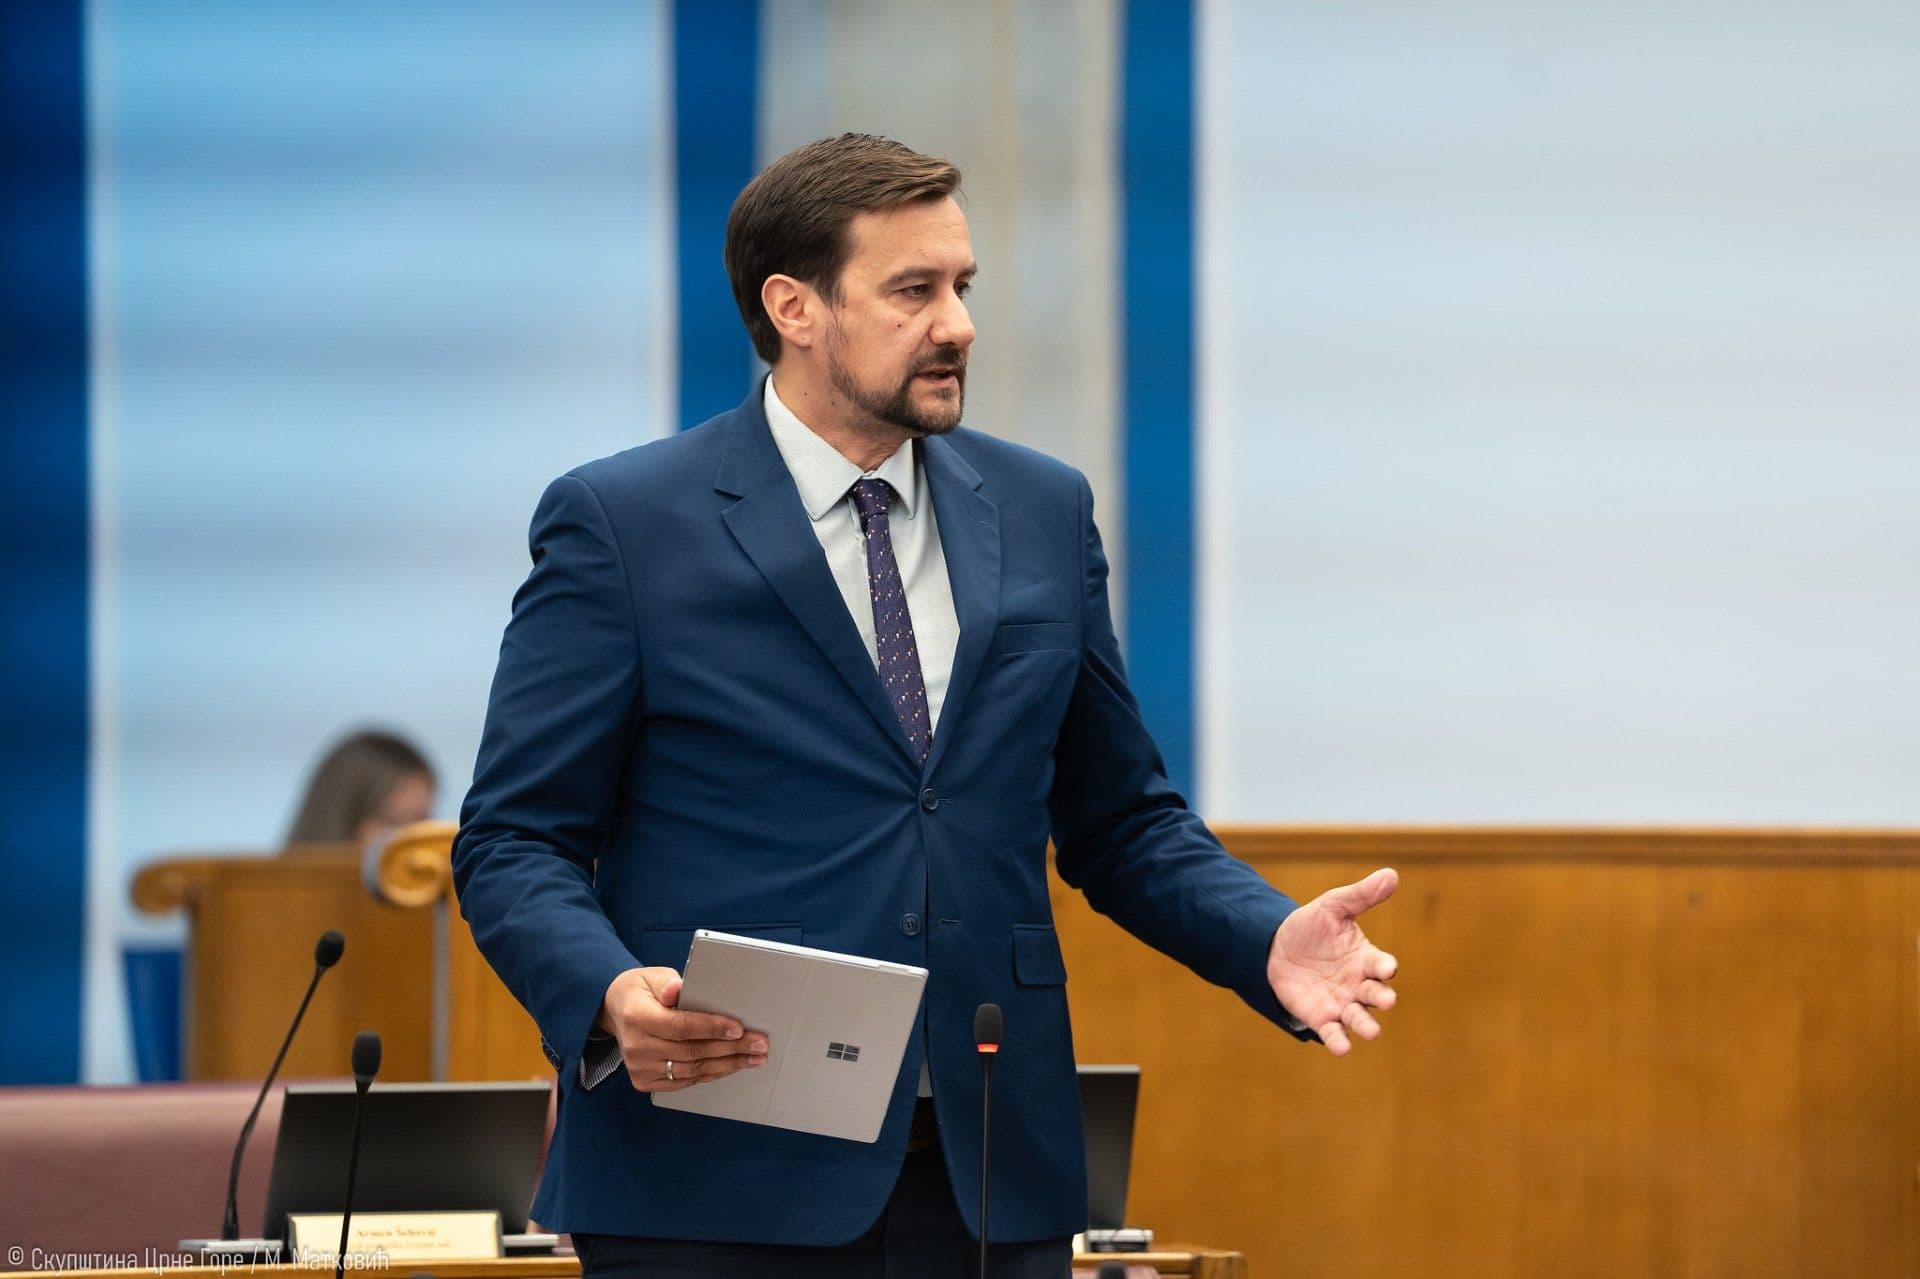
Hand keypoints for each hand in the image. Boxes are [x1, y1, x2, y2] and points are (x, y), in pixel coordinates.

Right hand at [598, 966, 768, 1091]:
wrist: (616, 1012)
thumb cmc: (641, 991)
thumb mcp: (652, 976)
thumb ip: (667, 983)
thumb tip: (678, 990)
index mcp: (637, 1017)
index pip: (681, 1026)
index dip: (712, 1028)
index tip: (739, 1029)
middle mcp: (636, 1047)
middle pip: (691, 1051)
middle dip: (731, 1048)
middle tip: (759, 1044)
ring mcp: (640, 1068)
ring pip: (691, 1070)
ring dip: (726, 1064)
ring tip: (753, 1057)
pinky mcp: (645, 1081)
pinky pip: (684, 1081)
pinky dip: (710, 1074)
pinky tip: (730, 1066)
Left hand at [1266, 867, 1399, 1055]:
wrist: (1275, 947)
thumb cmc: (1311, 927)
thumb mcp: (1333, 906)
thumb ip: (1361, 895)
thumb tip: (1392, 875)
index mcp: (1365, 958)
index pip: (1381, 965)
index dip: (1385, 966)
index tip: (1386, 967)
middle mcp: (1358, 984)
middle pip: (1376, 995)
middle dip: (1382, 998)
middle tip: (1386, 1000)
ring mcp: (1341, 1003)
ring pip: (1359, 1018)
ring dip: (1366, 1025)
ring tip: (1371, 1031)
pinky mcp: (1321, 1017)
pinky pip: (1333, 1033)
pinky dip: (1339, 1041)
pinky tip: (1342, 1047)